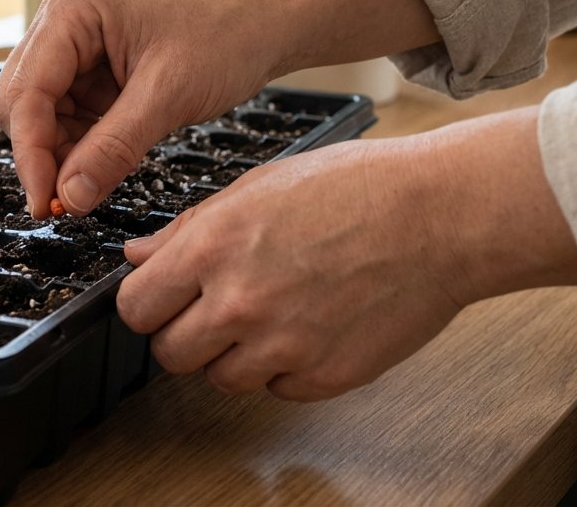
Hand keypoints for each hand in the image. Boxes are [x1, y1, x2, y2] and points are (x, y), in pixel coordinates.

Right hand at [0, 0, 442, 219]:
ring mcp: (74, 48)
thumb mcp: (168, 95)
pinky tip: (107, 161)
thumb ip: (114, 147)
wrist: (264, 22)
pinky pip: (66, 119)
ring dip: (61, 154)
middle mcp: (63, 23)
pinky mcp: (90, 72)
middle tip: (72, 200)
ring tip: (97, 180)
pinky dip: (80, 148)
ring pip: (38, 117)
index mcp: (73, 9)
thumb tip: (70, 197)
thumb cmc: (226, 35)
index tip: (45, 203)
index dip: (31, 152)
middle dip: (42, 153)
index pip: (27, 92)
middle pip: (20, 104)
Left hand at [116, 108, 576, 400]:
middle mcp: (239, 302)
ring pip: (221, 379)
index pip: (136, 306)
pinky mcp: (323, 376)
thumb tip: (138, 255)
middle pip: (170, 354)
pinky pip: (277, 389)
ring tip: (274, 313)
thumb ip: (188, 229)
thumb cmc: (356, 188)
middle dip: (185, 334)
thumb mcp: (257, 186)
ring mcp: (282, 345)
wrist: (439, 215)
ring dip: (236, 355)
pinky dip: (287, 368)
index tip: (163, 299)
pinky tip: (312, 325)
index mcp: (212, 247)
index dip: (148, 303)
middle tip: (217, 310)